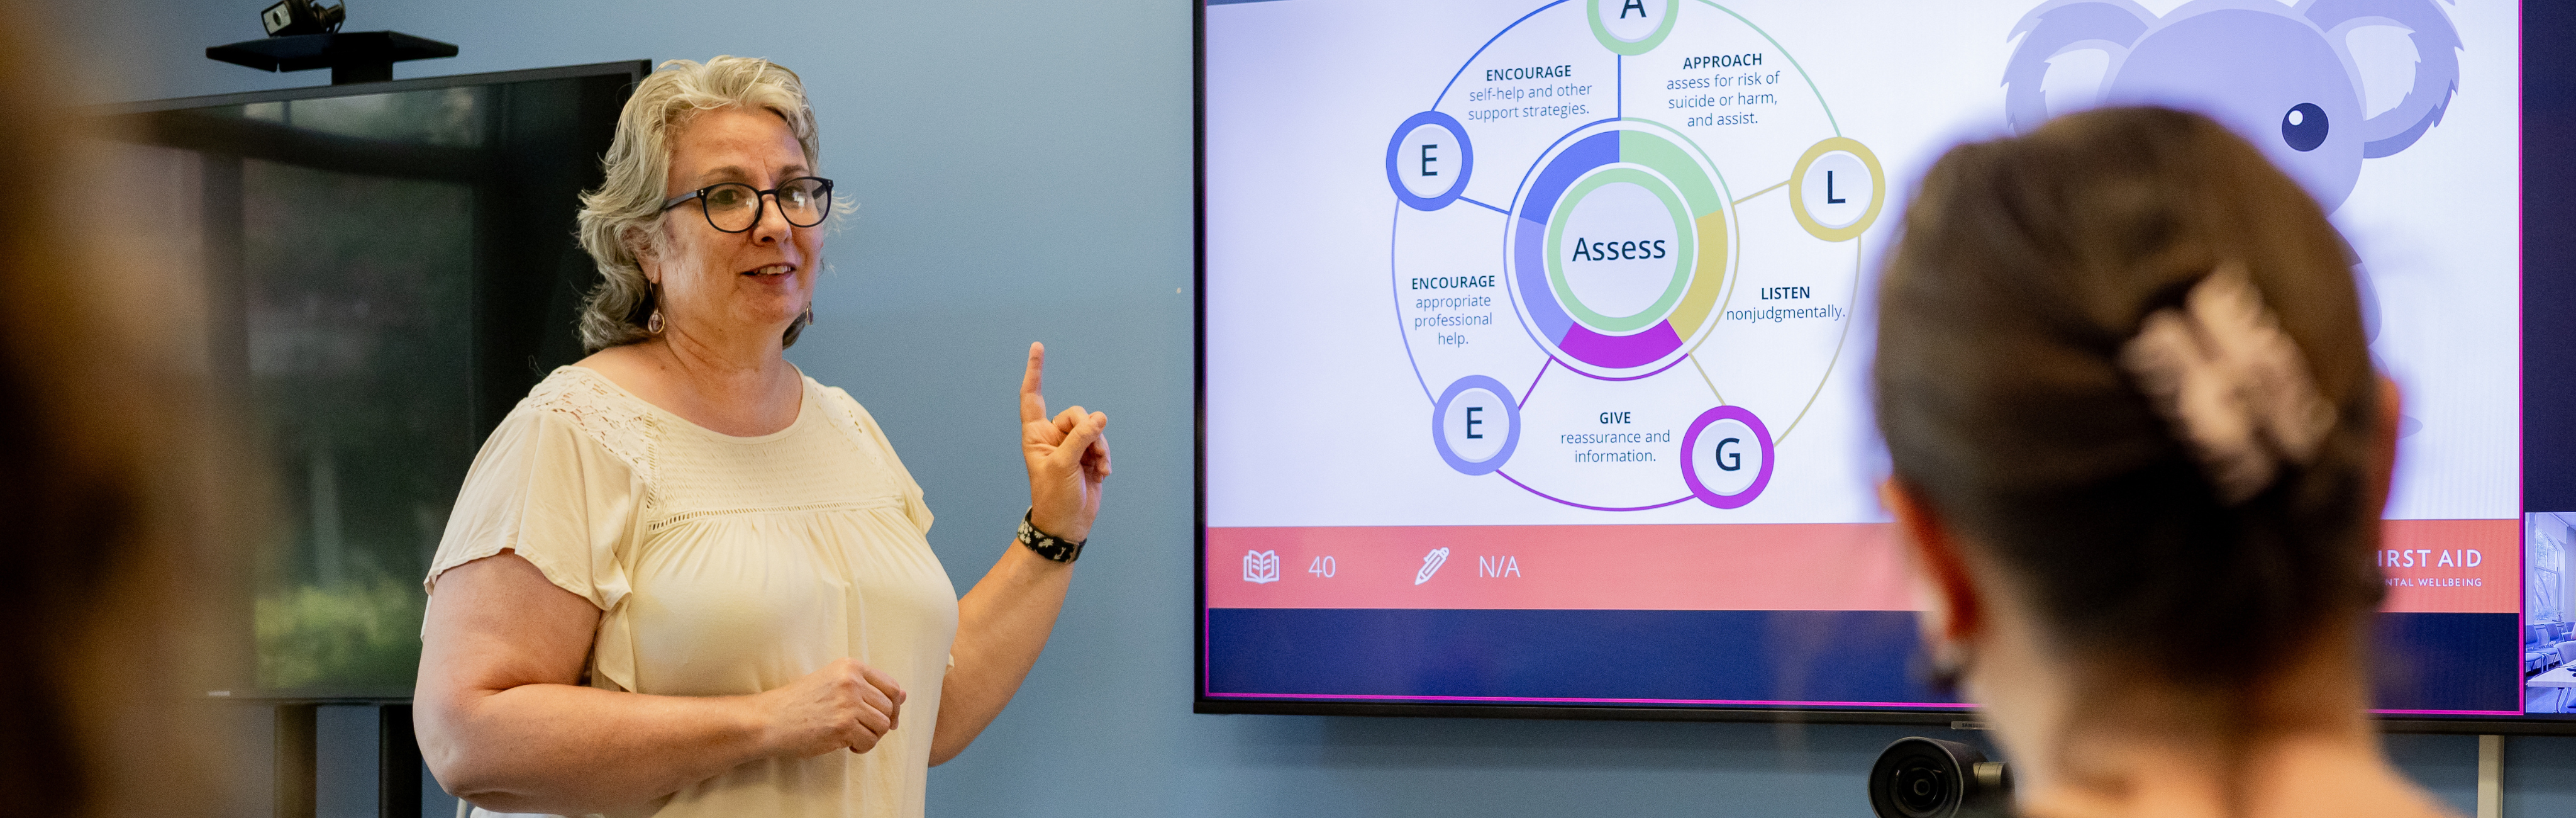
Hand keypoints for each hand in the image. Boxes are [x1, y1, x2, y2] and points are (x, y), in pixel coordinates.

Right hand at [752, 658, 906, 757]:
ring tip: (853, 737)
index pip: (891, 686)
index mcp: (850, 666)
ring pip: (882, 725)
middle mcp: (852, 681)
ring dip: (871, 736)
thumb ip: (866, 687)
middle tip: (863, 731)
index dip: (893, 705)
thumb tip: (903, 696)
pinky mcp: (844, 726)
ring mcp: (848, 703)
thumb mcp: (832, 683)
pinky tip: (847, 745)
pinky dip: (862, 747)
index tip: (886, 716)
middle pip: (888, 707)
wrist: (769, 719)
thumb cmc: (799, 703)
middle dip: (881, 723)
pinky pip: (870, 741)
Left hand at [1021, 342, 1110, 543]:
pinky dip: (1105, 457)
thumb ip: (1080, 438)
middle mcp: (1053, 436)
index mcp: (1036, 435)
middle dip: (1087, 430)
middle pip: (1075, 413)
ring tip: (1096, 467)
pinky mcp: (1088, 456)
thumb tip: (1099, 418)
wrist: (1067, 524)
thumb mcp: (1063, 466)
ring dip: (1099, 447)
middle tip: (1088, 452)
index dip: (1035, 372)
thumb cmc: (1054, 498)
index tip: (1038, 347)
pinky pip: (1102, 443)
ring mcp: (1072, 446)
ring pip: (1093, 428)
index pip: (1033, 396)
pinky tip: (1102, 473)